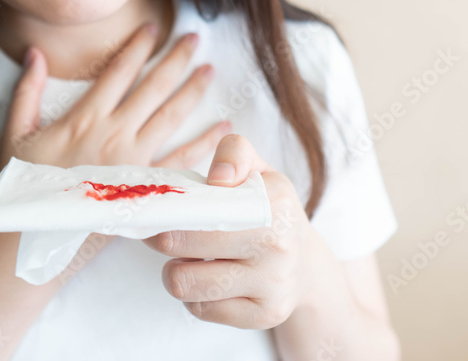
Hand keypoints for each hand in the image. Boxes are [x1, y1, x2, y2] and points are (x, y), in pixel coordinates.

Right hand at [0, 24, 229, 173]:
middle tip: (195, 39)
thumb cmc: (25, 188)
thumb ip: (27, 92)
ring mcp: (134, 160)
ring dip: (193, 91)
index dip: (138, 46)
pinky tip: (224, 128)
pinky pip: (184, 160)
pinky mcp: (146, 186)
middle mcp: (114, 133)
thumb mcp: (16, 135)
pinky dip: (206, 143)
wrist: (35, 237)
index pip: (119, 71)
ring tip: (210, 70)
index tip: (155, 27)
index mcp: (84, 118)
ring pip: (172, 116)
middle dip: (176, 59)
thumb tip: (35, 53)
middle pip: (153, 87)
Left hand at [143, 135, 337, 328]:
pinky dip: (196, 297)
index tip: (161, 213)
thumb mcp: (260, 172)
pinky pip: (201, 310)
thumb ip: (235, 152)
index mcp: (274, 204)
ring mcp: (273, 285)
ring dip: (177, 272)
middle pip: (183, 247)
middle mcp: (278, 245)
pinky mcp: (264, 315)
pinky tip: (209, 281)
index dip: (170, 212)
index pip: (201, 209)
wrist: (306, 265)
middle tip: (165, 236)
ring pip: (186, 284)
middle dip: (164, 241)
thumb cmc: (271, 213)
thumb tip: (218, 177)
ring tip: (189, 260)